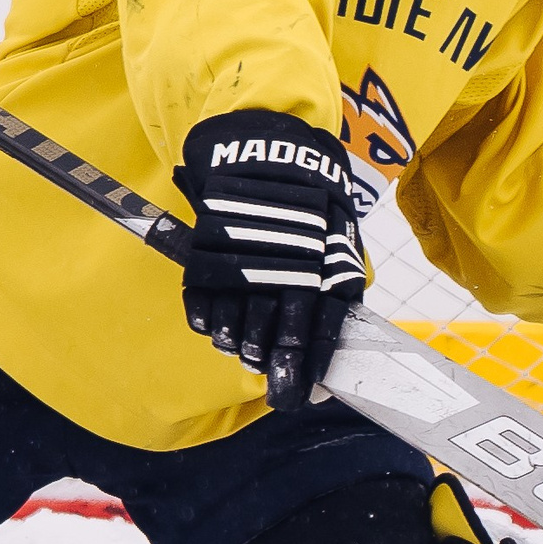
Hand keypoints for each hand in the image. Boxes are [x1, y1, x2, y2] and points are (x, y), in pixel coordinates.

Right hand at [172, 110, 363, 409]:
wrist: (271, 146)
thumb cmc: (314, 202)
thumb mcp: (341, 245)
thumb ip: (336, 302)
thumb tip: (324, 370)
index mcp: (326, 270)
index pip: (317, 338)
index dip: (306, 372)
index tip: (297, 396)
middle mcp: (285, 272)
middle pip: (273, 342)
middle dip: (272, 367)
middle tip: (270, 381)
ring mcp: (244, 265)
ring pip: (235, 331)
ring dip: (240, 346)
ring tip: (244, 346)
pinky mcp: (208, 254)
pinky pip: (201, 307)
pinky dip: (208, 322)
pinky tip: (218, 324)